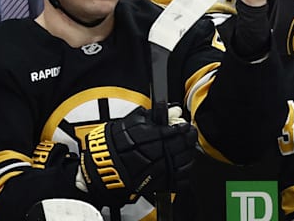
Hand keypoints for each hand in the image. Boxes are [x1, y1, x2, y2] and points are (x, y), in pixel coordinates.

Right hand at [77, 107, 197, 205]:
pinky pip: (179, 179)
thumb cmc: (114, 142)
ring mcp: (155, 171)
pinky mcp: (157, 183)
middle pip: (180, 146)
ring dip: (188, 153)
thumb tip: (169, 109)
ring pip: (182, 162)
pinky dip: (184, 170)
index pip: (172, 132)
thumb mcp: (130, 122)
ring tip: (187, 146)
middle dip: (188, 138)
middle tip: (189, 132)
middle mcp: (151, 155)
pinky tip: (183, 162)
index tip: (184, 124)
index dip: (181, 127)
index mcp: (144, 138)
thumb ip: (151, 116)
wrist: (103, 164)